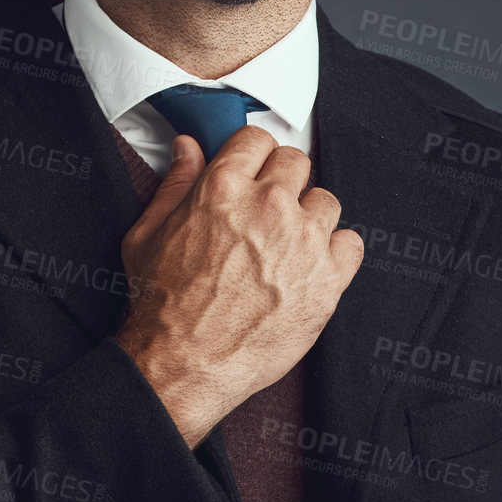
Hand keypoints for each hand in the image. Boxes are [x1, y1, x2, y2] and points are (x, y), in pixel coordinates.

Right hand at [113, 126, 364, 447]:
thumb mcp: (149, 232)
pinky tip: (309, 267)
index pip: (256, 139)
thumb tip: (188, 149)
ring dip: (309, 217)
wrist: (184, 362)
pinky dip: (335, 253)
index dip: (252, 155)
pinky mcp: (327, 279)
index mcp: (223, 187)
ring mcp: (303, 242)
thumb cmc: (163, 304)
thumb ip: (175, 183)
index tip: (252, 170)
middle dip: (281, 180)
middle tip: (267, 209)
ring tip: (287, 244)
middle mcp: (268, 207)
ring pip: (326, 201)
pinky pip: (351, 244)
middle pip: (296, 162)